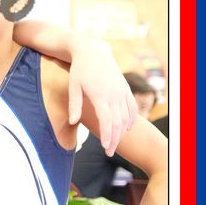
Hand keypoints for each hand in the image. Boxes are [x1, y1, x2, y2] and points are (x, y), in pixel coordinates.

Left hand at [69, 39, 135, 153]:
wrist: (93, 52)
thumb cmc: (79, 70)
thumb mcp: (73, 87)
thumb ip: (74, 105)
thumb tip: (73, 122)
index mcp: (100, 95)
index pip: (107, 121)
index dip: (107, 136)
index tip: (106, 148)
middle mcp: (114, 95)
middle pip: (118, 122)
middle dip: (115, 139)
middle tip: (109, 152)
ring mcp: (122, 92)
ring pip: (127, 117)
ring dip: (122, 132)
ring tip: (116, 143)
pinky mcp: (126, 89)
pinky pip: (132, 107)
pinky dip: (131, 119)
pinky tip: (127, 128)